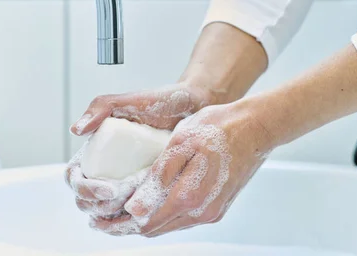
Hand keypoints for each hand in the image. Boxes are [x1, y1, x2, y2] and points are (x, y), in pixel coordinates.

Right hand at [65, 84, 215, 220]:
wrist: (193, 108)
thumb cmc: (161, 101)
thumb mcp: (129, 100)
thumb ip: (100, 106)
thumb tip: (76, 130)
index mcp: (96, 150)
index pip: (75, 177)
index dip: (85, 189)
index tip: (108, 189)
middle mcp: (107, 169)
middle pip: (87, 201)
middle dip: (99, 207)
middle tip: (122, 200)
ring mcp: (125, 182)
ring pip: (107, 213)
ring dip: (114, 219)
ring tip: (136, 209)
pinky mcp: (144, 191)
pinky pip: (132, 214)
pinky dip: (131, 223)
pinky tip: (144, 221)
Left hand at [90, 102, 273, 235]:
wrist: (255, 128)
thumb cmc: (218, 129)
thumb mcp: (180, 145)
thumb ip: (158, 179)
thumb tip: (135, 209)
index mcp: (188, 198)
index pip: (146, 223)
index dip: (120, 224)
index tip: (100, 221)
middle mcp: (201, 212)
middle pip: (155, 229)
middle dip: (128, 226)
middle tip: (104, 221)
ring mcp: (211, 212)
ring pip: (169, 225)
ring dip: (146, 221)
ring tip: (122, 214)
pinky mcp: (217, 207)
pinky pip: (183, 218)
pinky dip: (163, 214)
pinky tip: (153, 204)